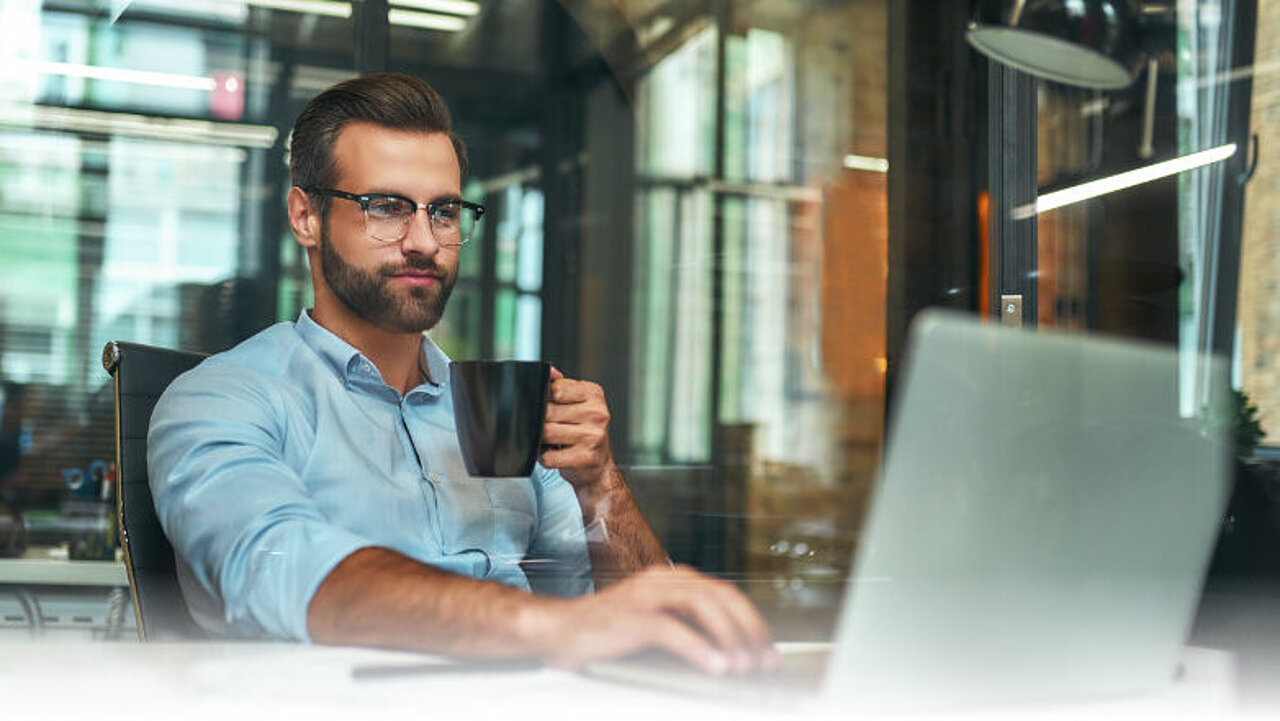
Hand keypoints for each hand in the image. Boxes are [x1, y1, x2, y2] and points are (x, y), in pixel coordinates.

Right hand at [531, 564, 778, 674]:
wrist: (556, 631)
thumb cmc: (606, 635)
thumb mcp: (654, 627)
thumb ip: (688, 631)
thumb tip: (731, 658)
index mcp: (670, 579)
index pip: (724, 593)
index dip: (751, 621)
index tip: (769, 650)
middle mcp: (661, 580)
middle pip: (720, 596)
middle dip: (748, 629)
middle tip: (764, 661)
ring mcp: (644, 595)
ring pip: (702, 606)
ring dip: (729, 637)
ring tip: (744, 666)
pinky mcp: (629, 616)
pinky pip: (672, 629)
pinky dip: (699, 649)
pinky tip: (716, 667)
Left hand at [540, 367, 613, 489]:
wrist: (599, 467)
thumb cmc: (585, 433)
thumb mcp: (578, 404)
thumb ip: (561, 387)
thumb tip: (549, 371)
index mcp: (594, 395)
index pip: (555, 389)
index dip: (545, 399)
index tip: (550, 408)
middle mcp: (597, 414)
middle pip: (548, 412)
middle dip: (542, 421)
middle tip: (552, 427)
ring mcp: (592, 436)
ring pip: (546, 433)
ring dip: (542, 440)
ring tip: (554, 441)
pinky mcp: (584, 458)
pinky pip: (548, 456)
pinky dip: (546, 457)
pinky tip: (557, 454)